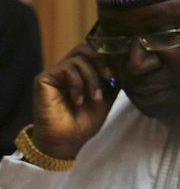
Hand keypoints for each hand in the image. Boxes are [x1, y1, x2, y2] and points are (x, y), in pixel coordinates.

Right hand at [30, 44, 119, 159]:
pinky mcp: (44, 78)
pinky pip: (66, 69)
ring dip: (92, 78)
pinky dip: (78, 84)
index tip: (121, 70)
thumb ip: (113, 79)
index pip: (94, 51)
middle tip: (110, 78)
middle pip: (86, 47)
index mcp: (81, 72)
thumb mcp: (106, 97)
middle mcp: (67, 69)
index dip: (109, 56)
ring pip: (79, 58)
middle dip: (102, 61)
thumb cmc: (85, 121)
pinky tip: (78, 101)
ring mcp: (55, 73)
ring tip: (95, 97)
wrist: (67, 140)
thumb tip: (126, 63)